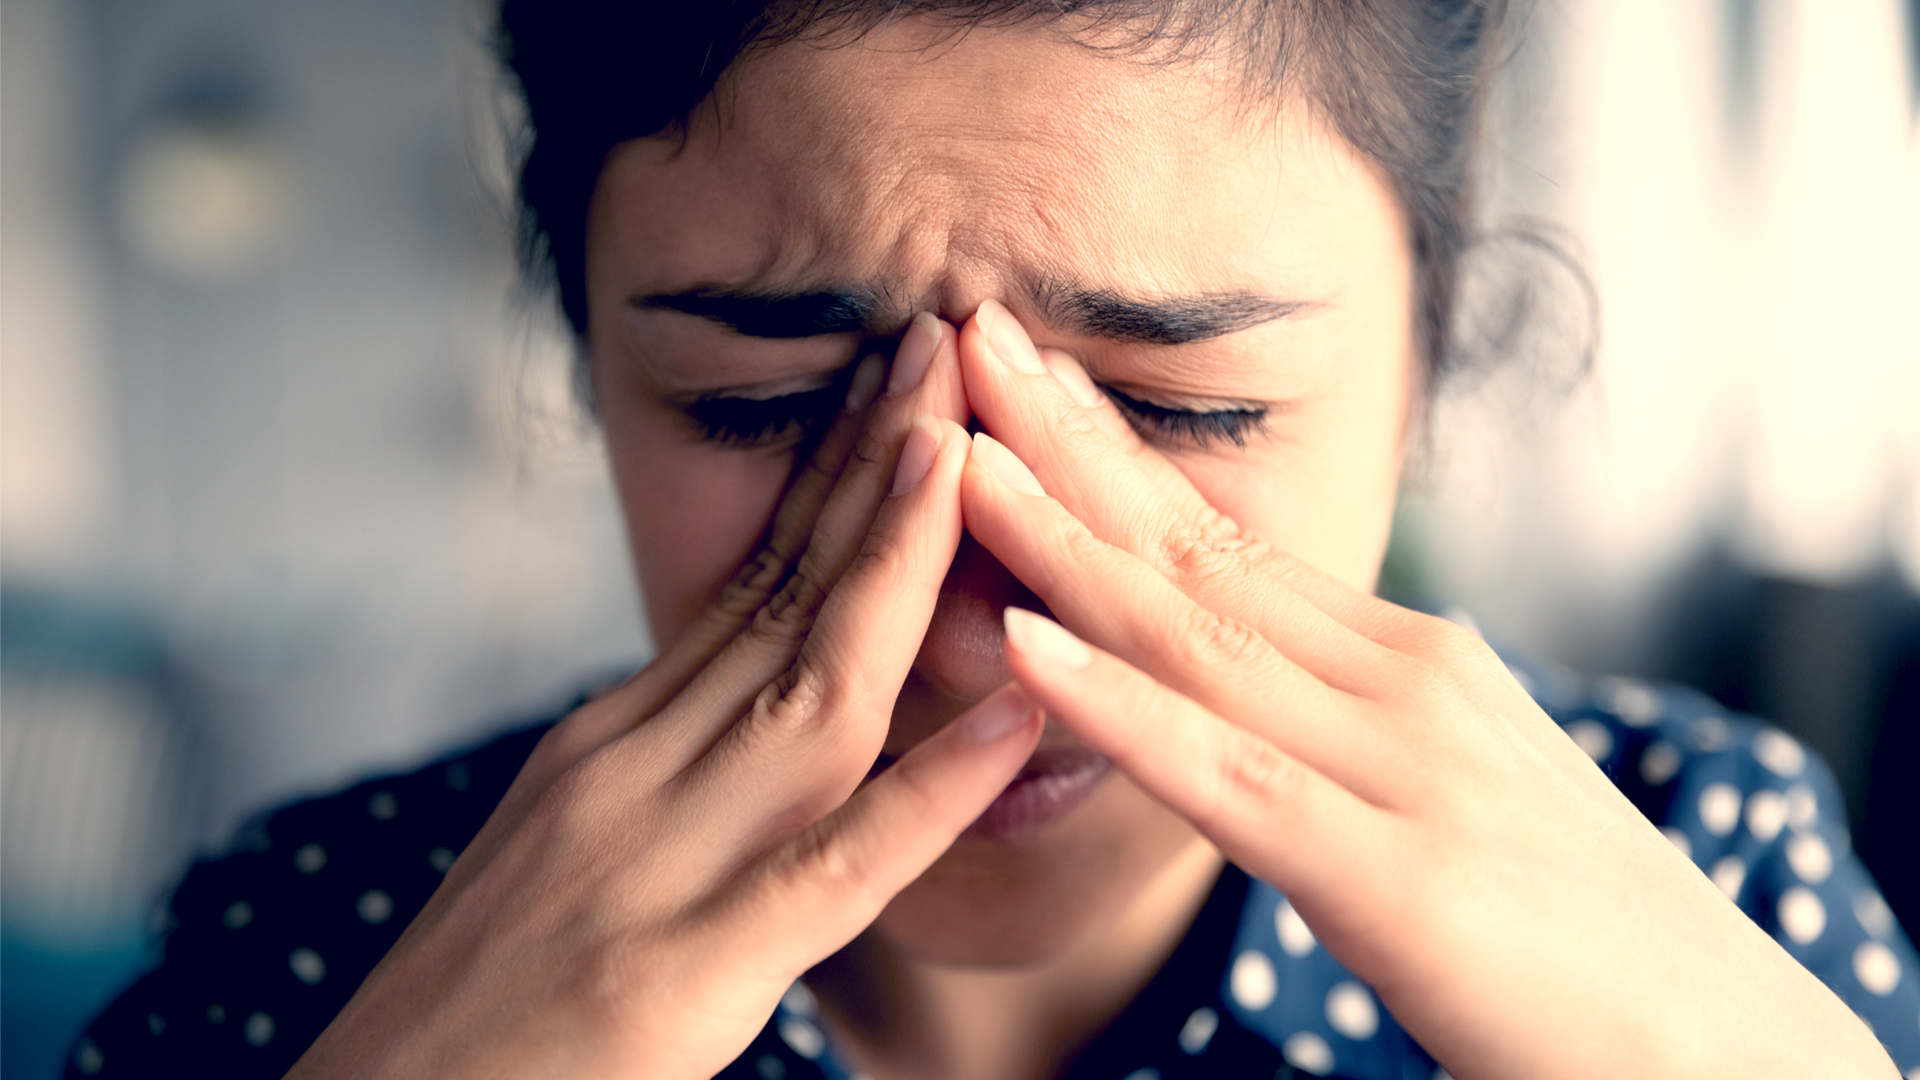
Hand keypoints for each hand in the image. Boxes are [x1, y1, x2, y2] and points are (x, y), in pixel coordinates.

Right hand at [287, 315, 1042, 1079]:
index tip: (901, 380)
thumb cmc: (483, 1001)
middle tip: (947, 339)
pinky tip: (1013, 714)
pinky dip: (930, 786)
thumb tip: (761, 696)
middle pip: (781, 596)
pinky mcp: (682, 969)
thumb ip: (666, 769)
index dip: (835, 474)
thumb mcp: (567, 846)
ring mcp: (656, 860)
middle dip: (876, 466)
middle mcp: (631, 769)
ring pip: (809, 689)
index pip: (748, 582)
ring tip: (970, 453)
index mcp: (613, 742)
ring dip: (895, 563)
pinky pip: (833, 866)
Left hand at [952, 302, 1895, 1078]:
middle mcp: (1401, 682)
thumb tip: (1241, 679)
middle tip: (962, 333)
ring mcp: (1400, 765)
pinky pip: (1222, 771)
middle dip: (1065, 440)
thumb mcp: (1450, 784)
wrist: (1721, 1043)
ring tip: (958, 453)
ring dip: (1059, 536)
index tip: (1022, 376)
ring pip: (1191, 632)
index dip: (1111, 454)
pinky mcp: (1393, 873)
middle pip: (1195, 548)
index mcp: (1407, 661)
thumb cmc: (1570, 929)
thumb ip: (1344, 725)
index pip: (1226, 539)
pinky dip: (1114, 701)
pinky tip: (1020, 640)